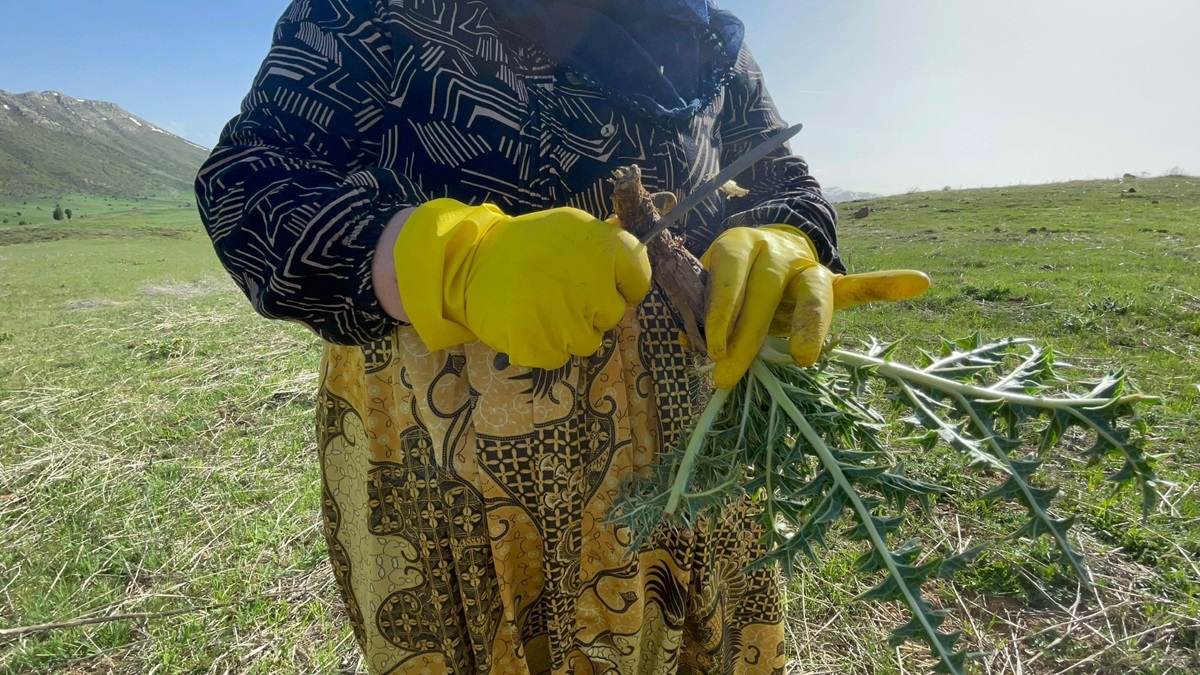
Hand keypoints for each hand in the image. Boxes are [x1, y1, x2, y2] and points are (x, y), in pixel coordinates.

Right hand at [394, 199, 651, 368]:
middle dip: (593, 308)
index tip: (607, 282)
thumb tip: (634, 264)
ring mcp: (567, 321)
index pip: (638, 278)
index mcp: (603, 250)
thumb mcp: (570, 227)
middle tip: (563, 292)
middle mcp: (593, 287)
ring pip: (588, 341)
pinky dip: (546, 346)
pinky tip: (529, 322)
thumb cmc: (525, 244)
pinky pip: (559, 358)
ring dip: (570, 330)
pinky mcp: (542, 347)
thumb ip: (605, 244)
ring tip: (543, 307)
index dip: (625, 284)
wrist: (469, 262)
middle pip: (613, 314)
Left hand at [701, 225, 929, 388]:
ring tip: (805, 356)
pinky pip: (859, 286)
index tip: (714, 345)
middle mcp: (777, 251)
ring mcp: (807, 266)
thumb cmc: (730, 277)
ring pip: (813, 291)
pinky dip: (885, 286)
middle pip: (766, 290)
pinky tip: (917, 283)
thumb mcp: (707, 283)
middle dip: (747, 334)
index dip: (721, 308)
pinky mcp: (831, 282)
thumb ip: (699, 309)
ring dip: (810, 324)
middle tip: (729, 373)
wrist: (763, 247)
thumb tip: (684, 342)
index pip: (731, 274)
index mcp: (740, 245)